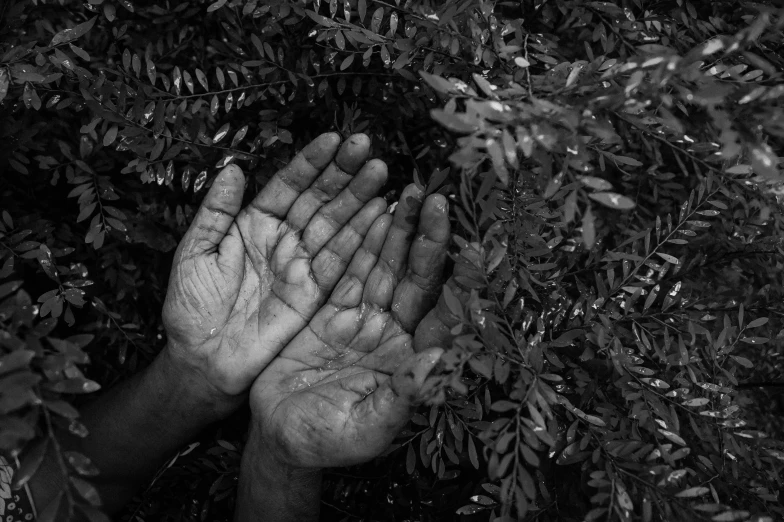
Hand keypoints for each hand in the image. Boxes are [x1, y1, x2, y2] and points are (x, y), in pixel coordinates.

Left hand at [161, 133, 388, 404]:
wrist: (203, 361)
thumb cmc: (190, 307)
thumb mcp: (194, 254)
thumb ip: (216, 212)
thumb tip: (232, 169)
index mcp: (254, 223)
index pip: (288, 185)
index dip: (311, 163)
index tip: (334, 139)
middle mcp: (284, 239)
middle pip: (319, 199)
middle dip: (344, 173)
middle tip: (367, 148)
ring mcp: (302, 265)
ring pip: (336, 224)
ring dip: (359, 199)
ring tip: (381, 172)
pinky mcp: (316, 293)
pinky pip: (342, 261)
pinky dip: (363, 239)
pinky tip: (382, 214)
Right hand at [249, 185, 449, 467]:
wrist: (279, 434)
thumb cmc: (323, 441)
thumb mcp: (363, 429)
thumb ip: (402, 398)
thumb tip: (442, 362)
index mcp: (410, 362)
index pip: (444, 317)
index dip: (461, 285)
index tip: (475, 252)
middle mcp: (395, 334)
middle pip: (419, 280)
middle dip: (429, 241)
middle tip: (437, 201)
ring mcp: (366, 317)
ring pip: (388, 266)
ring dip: (400, 231)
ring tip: (411, 194)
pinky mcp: (335, 308)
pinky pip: (353, 268)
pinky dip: (364, 241)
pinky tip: (374, 212)